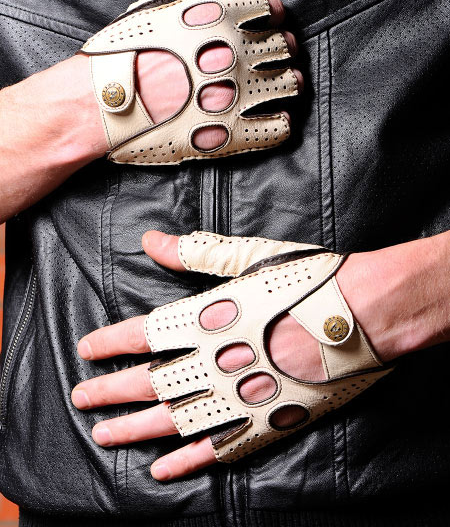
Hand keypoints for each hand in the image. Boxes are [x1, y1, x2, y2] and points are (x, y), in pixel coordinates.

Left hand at [72, 231, 388, 480]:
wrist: (364, 314)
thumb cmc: (309, 280)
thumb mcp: (250, 258)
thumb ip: (196, 253)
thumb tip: (152, 240)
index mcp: (209, 319)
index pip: (143, 335)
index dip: (110, 344)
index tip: (87, 350)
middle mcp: (216, 362)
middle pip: (149, 383)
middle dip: (109, 391)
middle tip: (80, 397)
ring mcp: (240, 398)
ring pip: (173, 421)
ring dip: (133, 429)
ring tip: (102, 434)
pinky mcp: (267, 423)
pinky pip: (219, 450)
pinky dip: (187, 463)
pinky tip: (160, 470)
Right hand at [135, 0, 301, 151]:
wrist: (106, 105)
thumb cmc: (124, 55)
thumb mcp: (155, 5)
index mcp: (221, 18)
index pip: (270, 11)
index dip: (270, 19)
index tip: (265, 28)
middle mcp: (236, 54)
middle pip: (284, 48)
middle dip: (280, 53)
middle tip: (268, 61)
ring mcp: (237, 96)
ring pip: (290, 85)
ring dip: (287, 84)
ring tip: (275, 89)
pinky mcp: (233, 134)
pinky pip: (278, 128)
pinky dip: (281, 123)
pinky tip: (272, 119)